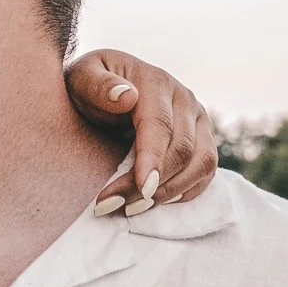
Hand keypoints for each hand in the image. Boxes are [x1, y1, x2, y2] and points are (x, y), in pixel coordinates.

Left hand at [64, 49, 218, 215]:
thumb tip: (126, 96)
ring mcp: (198, 120)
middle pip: (182, 150)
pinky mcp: (202, 140)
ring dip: (169, 192)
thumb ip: (97, 84)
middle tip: (110, 204)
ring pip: (201, 164)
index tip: (142, 187)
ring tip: (130, 209)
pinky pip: (205, 172)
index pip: (161, 125)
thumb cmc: (87, 86)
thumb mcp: (81, 77)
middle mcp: (184, 100)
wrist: (102, 87)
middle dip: (150, 184)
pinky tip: (152, 202)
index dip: (154, 159)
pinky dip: (183, 192)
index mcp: (156, 82)